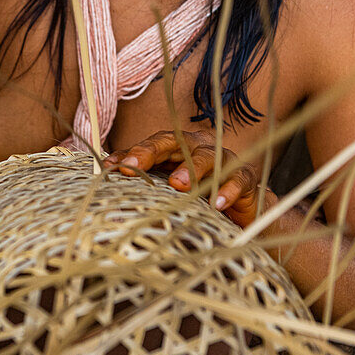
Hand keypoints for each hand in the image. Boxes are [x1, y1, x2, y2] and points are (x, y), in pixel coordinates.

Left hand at [105, 129, 273, 227]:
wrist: (242, 213)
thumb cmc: (201, 196)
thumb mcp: (170, 192)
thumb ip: (145, 187)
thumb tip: (109, 194)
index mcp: (178, 148)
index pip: (153, 143)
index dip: (132, 152)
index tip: (112, 166)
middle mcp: (198, 148)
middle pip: (175, 141)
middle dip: (151, 151)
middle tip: (133, 166)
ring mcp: (223, 160)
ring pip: (207, 157)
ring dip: (191, 169)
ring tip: (177, 184)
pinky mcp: (244, 178)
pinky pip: (237, 179)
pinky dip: (227, 190)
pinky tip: (216, 204)